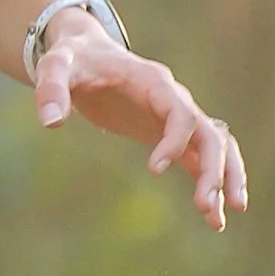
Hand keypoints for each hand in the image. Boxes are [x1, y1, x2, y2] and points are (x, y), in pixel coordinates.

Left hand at [33, 19, 246, 233]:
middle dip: (213, 169)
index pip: (181, 112)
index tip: (155, 169)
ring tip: (217, 221)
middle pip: (210, 133)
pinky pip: (200, 159)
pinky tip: (211, 219)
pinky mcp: (170, 135)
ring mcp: (177, 118)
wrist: (87, 53)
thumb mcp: (56, 66)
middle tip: (205, 206)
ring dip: (223, 180)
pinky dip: (210, 185)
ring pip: (217, 146)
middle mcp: (175, 100)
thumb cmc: (73, 58)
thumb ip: (52, 89)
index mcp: (154, 82)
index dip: (174, 140)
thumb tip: (50, 123)